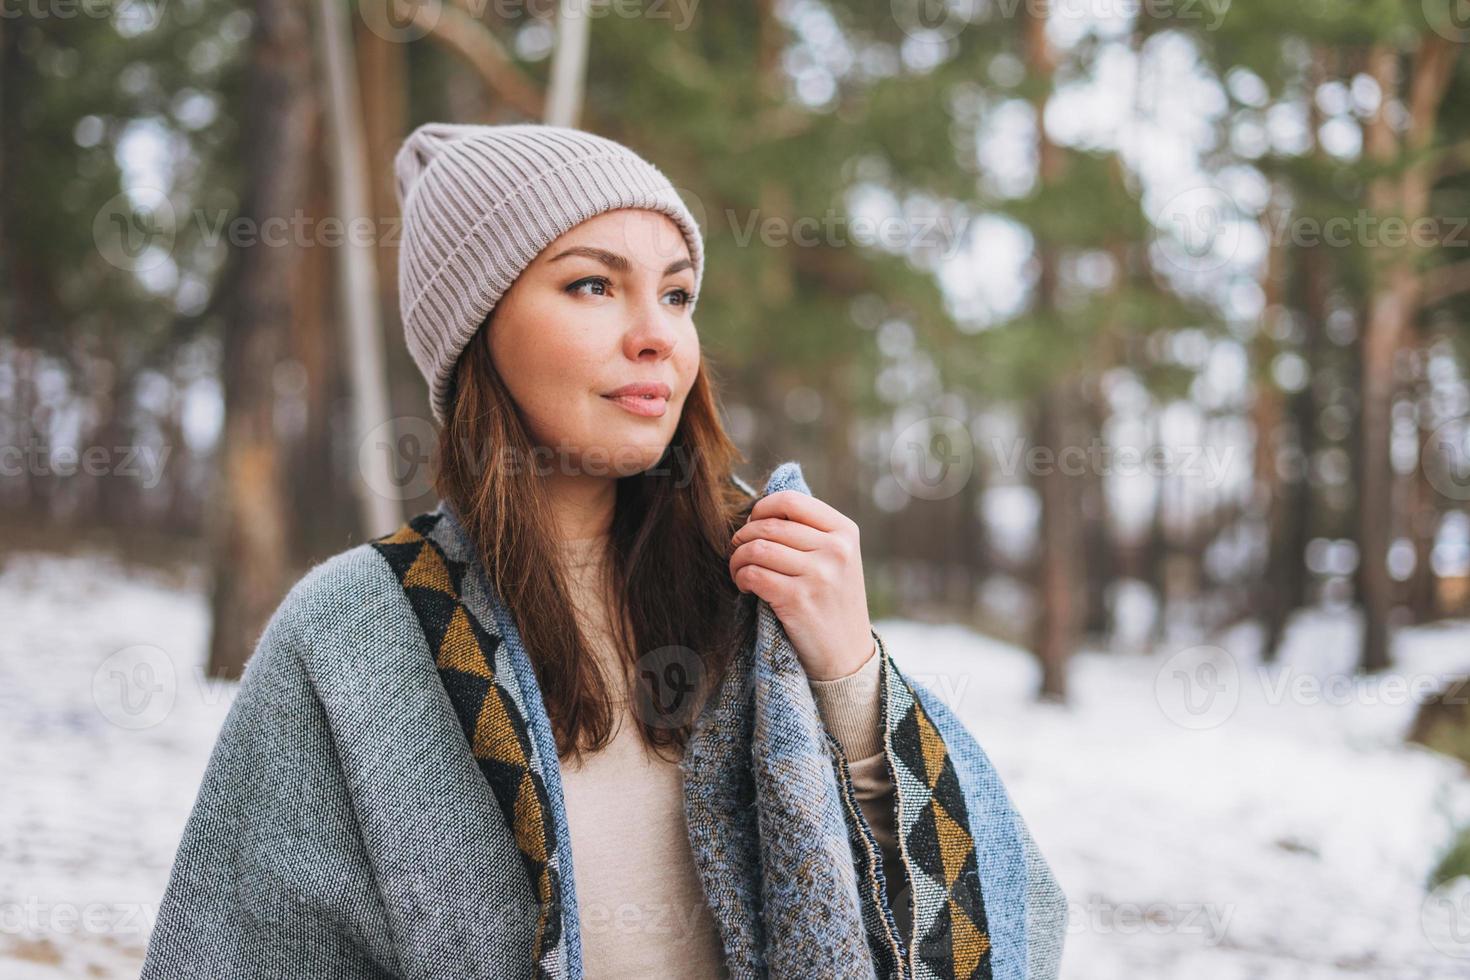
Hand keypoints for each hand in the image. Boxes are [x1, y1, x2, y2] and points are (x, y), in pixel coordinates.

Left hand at [729, 490, 875, 680]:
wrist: (847, 656)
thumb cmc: (833, 603)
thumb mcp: (838, 560)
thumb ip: (810, 532)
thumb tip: (759, 512)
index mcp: (845, 531)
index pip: (791, 500)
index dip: (762, 508)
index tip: (752, 524)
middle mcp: (835, 549)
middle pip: (769, 525)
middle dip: (743, 536)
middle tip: (738, 550)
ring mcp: (818, 574)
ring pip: (757, 548)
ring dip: (737, 558)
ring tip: (739, 570)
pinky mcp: (798, 600)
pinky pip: (753, 574)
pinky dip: (740, 577)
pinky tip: (745, 586)